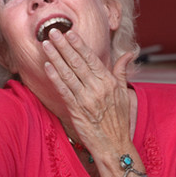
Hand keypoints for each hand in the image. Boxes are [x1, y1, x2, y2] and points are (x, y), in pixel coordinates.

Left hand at [41, 28, 133, 156]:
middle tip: (52, 31)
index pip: (91, 58)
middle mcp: (97, 88)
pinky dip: (55, 77)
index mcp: (108, 82)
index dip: (79, 44)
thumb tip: (129, 54)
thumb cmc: (118, 120)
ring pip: (68, 74)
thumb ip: (122, 71)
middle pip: (77, 62)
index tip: (69, 32)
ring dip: (55, 57)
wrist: (113, 145)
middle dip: (64, 45)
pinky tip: (47, 66)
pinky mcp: (75, 110)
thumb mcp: (124, 93)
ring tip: (46, 44)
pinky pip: (63, 90)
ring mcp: (85, 99)